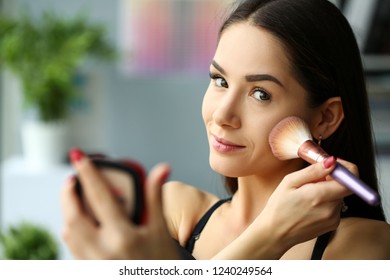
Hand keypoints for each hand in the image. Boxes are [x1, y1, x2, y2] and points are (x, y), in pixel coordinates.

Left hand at [60, 149, 179, 258]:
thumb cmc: (161, 262)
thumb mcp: (161, 229)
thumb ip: (155, 197)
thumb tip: (161, 168)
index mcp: (123, 236)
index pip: (99, 197)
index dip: (88, 173)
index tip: (79, 157)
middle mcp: (102, 251)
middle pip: (73, 214)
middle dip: (68, 192)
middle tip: (72, 178)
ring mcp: (93, 262)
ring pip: (68, 232)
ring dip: (67, 210)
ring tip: (74, 197)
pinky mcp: (89, 269)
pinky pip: (71, 246)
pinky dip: (71, 228)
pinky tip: (80, 221)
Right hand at [260, 156, 353, 251]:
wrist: (275, 234)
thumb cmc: (278, 207)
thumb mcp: (290, 182)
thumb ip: (313, 171)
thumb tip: (332, 162)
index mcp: (319, 196)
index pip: (350, 180)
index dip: (346, 169)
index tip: (334, 165)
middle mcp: (330, 209)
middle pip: (343, 186)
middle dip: (331, 179)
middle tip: (311, 180)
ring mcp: (333, 219)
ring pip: (338, 196)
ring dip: (327, 191)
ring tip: (307, 195)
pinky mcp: (332, 225)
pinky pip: (335, 206)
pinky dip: (326, 202)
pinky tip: (309, 205)